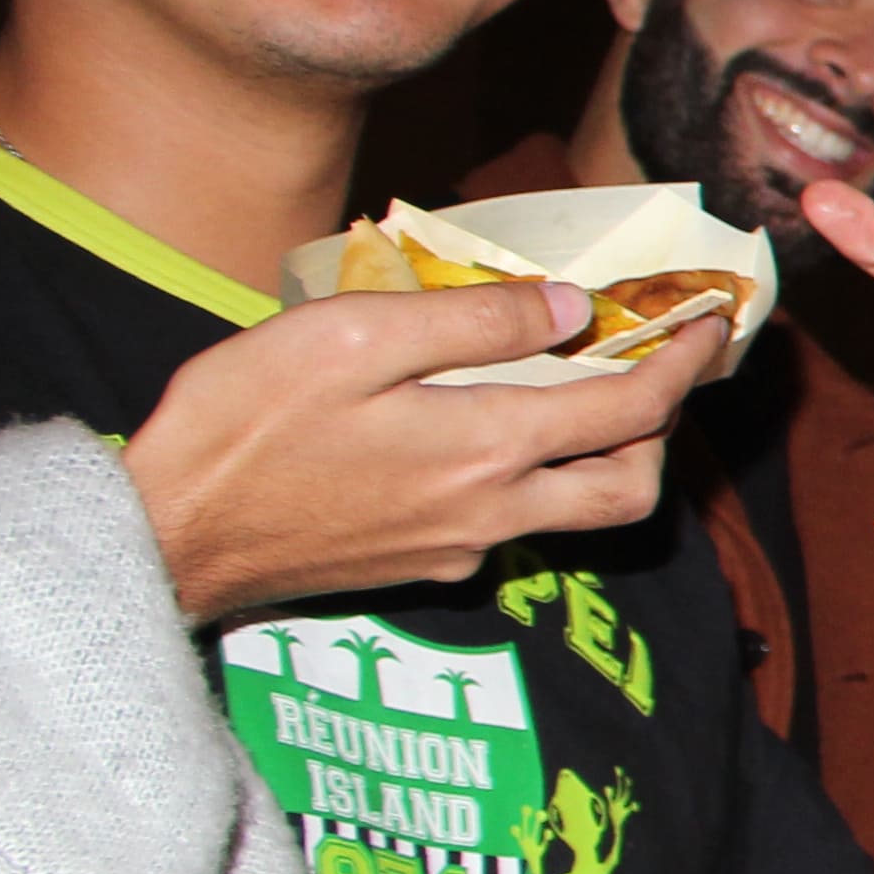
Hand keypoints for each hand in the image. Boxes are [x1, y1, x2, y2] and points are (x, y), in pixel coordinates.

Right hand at [122, 281, 703, 625]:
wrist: (161, 538)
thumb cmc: (240, 427)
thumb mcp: (351, 339)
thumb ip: (470, 322)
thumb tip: (570, 308)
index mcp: (487, 449)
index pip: (632, 410)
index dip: (686, 363)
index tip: (712, 322)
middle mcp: (492, 512)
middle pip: (631, 488)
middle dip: (665, 430)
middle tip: (660, 368)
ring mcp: (457, 548)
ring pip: (577, 513)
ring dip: (604, 455)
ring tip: (588, 387)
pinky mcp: (418, 565)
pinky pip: (512, 523)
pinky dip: (536, 474)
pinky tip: (497, 427)